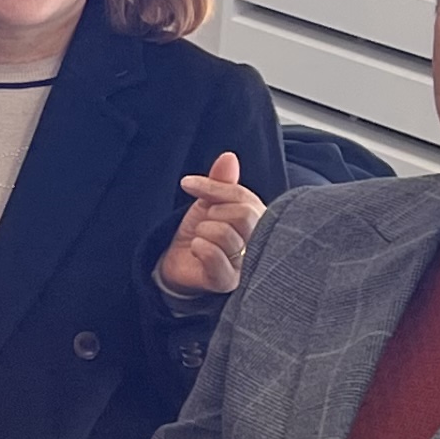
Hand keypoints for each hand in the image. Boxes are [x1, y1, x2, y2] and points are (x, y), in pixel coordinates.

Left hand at [155, 149, 266, 299]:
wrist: (178, 263)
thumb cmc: (200, 232)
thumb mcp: (209, 203)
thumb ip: (221, 181)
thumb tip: (229, 157)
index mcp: (260, 219)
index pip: (244, 197)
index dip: (214, 187)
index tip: (188, 184)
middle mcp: (261, 242)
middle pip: (243, 214)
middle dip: (213, 213)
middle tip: (202, 222)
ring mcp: (247, 265)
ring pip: (225, 234)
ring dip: (202, 231)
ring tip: (200, 238)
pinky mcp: (228, 282)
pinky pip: (214, 256)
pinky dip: (199, 246)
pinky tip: (196, 249)